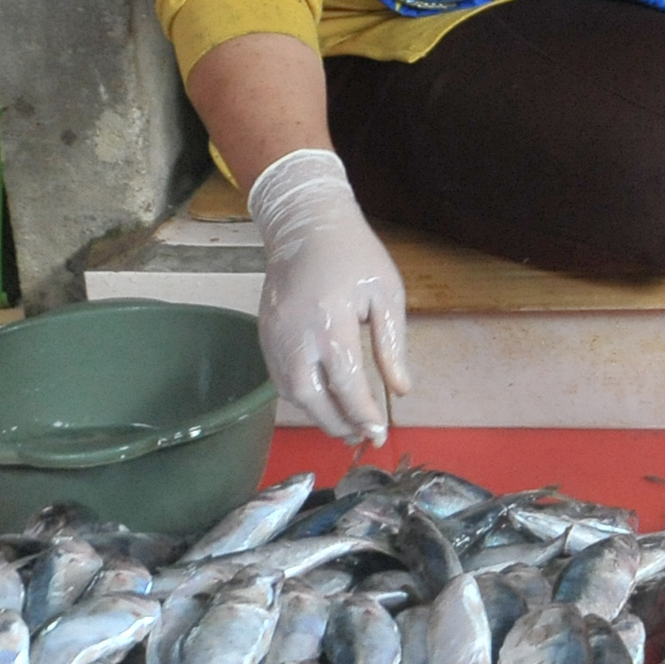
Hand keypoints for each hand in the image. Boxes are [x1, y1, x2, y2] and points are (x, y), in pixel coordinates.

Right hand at [248, 150, 412, 444]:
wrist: (306, 226)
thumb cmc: (354, 256)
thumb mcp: (386, 294)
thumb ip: (392, 345)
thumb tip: (400, 390)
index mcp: (330, 322)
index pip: (346, 383)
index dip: (362, 413)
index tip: (379, 432)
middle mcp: (296, 335)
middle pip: (312, 397)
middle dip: (338, 423)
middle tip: (361, 437)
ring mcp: (275, 336)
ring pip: (291, 393)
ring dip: (318, 415)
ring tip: (345, 426)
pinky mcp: (264, 335)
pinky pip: (279, 378)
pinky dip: (300, 397)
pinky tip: (322, 401)